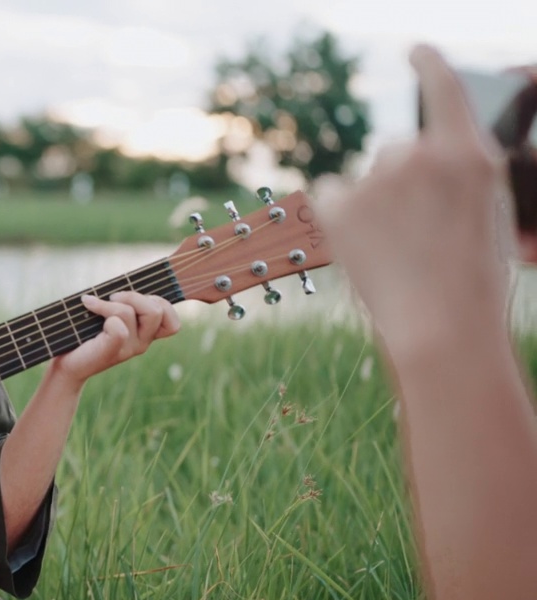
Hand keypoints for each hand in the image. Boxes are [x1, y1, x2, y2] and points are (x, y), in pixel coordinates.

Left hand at [50, 291, 179, 384]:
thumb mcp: (111, 313)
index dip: (163, 305)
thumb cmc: (86, 333)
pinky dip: (102, 310)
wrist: (66, 362)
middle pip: (157, 310)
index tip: (139, 298)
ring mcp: (128, 349)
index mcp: (146, 334)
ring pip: (130, 312)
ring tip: (94, 304)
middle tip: (112, 298)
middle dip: (133, 295)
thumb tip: (125, 284)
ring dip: (110, 302)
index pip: (173, 324)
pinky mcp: (111, 351)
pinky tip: (88, 308)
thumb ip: (126, 301)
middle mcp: (142, 343)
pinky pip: (117, 326)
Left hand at [315, 45, 518, 357]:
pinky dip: (339, 215)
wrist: (439, 327)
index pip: (443, 86)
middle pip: (398, 149)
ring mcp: (375, 178)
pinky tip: (360, 246)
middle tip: (419, 230)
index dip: (427, 63)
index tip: (415, 50)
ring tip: (395, 248)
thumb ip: (459, 174)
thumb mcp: (488, 213)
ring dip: (373, 201)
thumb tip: (431, 160)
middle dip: (402, 181)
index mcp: (469, 153)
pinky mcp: (336, 203)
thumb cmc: (472, 281)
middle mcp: (419, 154)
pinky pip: (331, 194)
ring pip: (367, 177)